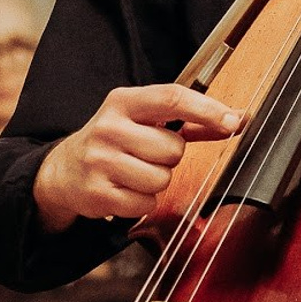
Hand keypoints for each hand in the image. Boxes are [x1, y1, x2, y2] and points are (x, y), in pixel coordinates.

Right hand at [33, 83, 241, 230]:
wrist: (64, 171)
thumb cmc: (115, 142)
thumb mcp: (144, 121)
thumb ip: (190, 121)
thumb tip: (236, 119)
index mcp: (123, 102)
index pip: (171, 98)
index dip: (206, 110)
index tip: (233, 120)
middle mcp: (109, 128)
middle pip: (173, 148)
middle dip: (170, 157)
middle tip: (147, 155)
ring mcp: (100, 161)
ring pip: (161, 179)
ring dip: (156, 181)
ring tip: (134, 173)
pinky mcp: (98, 193)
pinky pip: (146, 203)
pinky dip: (143, 202)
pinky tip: (125, 190)